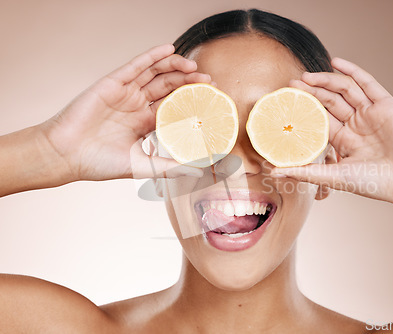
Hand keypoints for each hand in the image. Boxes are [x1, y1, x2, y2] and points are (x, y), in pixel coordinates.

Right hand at [39, 44, 206, 181]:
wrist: (66, 155)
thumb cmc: (99, 163)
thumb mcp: (141, 166)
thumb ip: (168, 167)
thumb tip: (197, 171)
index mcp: (144, 123)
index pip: (174, 106)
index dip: (191, 101)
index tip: (210, 99)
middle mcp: (137, 105)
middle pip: (168, 88)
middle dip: (189, 82)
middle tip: (208, 81)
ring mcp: (125, 93)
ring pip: (155, 74)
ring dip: (175, 67)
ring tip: (193, 66)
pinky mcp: (113, 83)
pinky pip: (136, 66)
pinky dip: (152, 56)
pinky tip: (168, 49)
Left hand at [272, 57, 392, 206]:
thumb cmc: (374, 183)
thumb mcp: (333, 176)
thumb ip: (305, 172)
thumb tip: (273, 172)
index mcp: (345, 141)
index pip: (320, 119)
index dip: (304, 109)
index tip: (287, 102)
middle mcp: (357, 125)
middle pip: (330, 102)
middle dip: (311, 92)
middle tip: (292, 84)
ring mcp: (371, 113)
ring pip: (345, 91)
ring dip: (325, 81)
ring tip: (307, 76)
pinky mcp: (386, 104)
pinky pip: (367, 83)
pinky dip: (352, 71)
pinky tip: (335, 62)